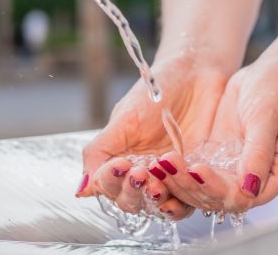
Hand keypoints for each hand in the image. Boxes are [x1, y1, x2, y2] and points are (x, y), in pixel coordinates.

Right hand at [78, 52, 231, 219]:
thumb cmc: (157, 91)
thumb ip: (100, 152)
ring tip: (159, 185)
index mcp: (120, 160)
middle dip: (133, 192)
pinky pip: (191, 199)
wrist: (196, 72)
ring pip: (159, 206)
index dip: (111, 180)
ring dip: (157, 200)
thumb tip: (80, 189)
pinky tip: (184, 186)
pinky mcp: (197, 178)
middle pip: (132, 201)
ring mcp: (171, 178)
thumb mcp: (124, 118)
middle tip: (140, 174)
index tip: (121, 165)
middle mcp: (143, 174)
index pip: (109, 185)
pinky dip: (185, 200)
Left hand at [159, 49, 277, 212]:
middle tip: (168, 166)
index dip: (218, 190)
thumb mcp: (266, 118)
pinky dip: (179, 172)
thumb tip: (250, 188)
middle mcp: (257, 179)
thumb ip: (259, 153)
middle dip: (192, 186)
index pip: (246, 197)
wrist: (269, 73)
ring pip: (204, 190)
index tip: (197, 170)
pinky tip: (159, 163)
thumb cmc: (276, 91)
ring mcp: (236, 171)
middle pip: (221, 198)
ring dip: (180, 182)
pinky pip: (197, 174)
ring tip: (159, 166)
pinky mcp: (219, 160)